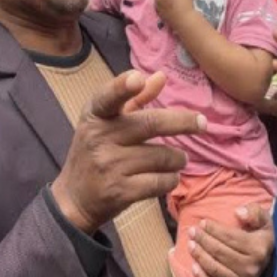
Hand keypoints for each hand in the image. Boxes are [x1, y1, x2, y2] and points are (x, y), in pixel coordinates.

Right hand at [53, 71, 206, 234]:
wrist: (73, 199)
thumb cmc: (95, 153)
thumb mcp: (106, 124)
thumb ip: (134, 100)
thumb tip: (160, 76)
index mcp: (94, 116)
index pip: (107, 98)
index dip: (122, 87)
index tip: (138, 78)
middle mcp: (99, 138)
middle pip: (150, 124)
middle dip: (182, 123)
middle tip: (202, 123)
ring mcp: (109, 166)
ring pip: (162, 156)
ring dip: (178, 159)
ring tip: (177, 160)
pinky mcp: (120, 191)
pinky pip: (160, 182)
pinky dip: (171, 179)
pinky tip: (168, 177)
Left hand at [189, 203, 274, 276]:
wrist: (262, 265)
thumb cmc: (257, 238)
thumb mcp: (263, 222)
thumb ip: (254, 212)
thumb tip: (238, 212)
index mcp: (259, 249)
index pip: (231, 238)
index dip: (214, 229)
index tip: (202, 222)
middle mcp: (252, 269)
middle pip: (220, 252)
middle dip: (203, 240)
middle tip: (192, 232)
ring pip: (214, 269)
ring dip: (199, 256)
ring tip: (190, 244)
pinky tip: (193, 266)